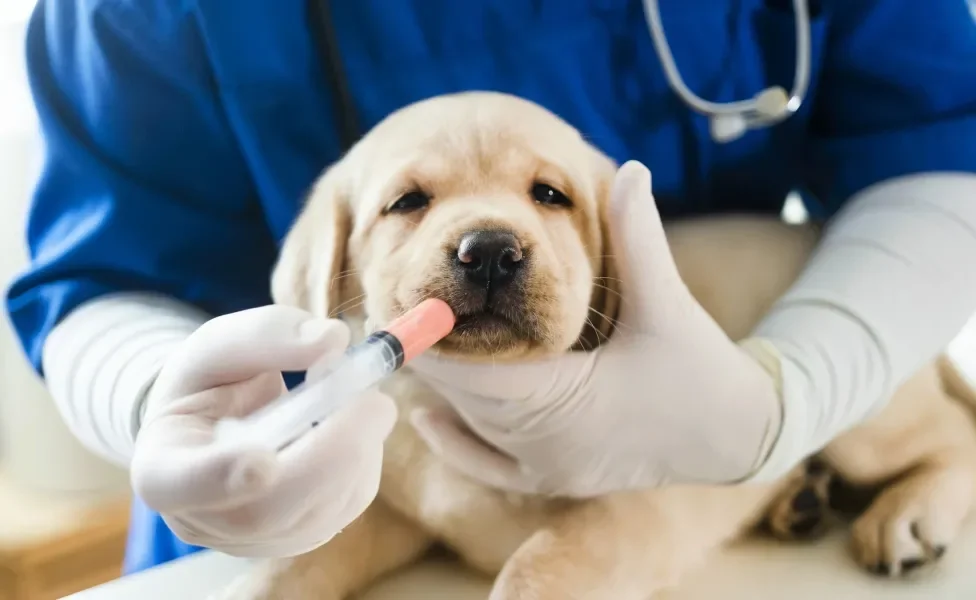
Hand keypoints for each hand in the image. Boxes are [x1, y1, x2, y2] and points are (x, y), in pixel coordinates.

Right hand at [129, 305, 395, 556]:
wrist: (219, 421)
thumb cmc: (212, 382)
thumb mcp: (221, 344)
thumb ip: (267, 335)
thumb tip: (333, 339)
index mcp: (161, 465)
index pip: (179, 484)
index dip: (221, 477)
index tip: (264, 461)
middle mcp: (201, 519)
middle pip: (266, 510)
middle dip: (330, 455)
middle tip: (374, 401)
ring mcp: (252, 539)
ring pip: (317, 512)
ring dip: (358, 450)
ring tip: (362, 398)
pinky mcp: (299, 537)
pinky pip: (345, 505)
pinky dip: (364, 459)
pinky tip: (355, 427)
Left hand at [407, 161, 783, 496]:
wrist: (737, 434)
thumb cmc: (701, 367)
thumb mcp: (667, 302)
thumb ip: (639, 237)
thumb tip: (631, 169)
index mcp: (565, 405)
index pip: (471, 372)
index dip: (429, 338)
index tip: (398, 303)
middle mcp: (547, 446)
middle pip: (463, 397)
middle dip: (428, 354)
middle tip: (389, 312)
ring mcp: (548, 468)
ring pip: (472, 425)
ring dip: (442, 385)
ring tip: (407, 341)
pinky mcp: (554, 479)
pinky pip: (487, 466)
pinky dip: (455, 442)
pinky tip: (426, 417)